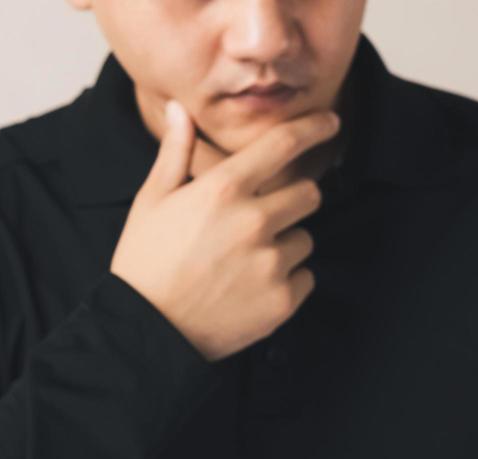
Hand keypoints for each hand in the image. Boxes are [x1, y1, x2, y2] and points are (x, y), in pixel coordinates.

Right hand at [110, 99, 339, 359]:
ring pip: (305, 239)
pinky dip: (287, 281)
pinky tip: (252, 288)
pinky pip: (305, 278)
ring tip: (246, 262)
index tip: (331, 122)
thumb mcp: (153, 201)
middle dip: (294, 200)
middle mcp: (254, 222)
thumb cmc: (146, 262)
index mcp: (223, 190)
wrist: (147, 330)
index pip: (283, 145)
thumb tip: (180, 109)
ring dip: (286, 244)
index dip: (314, 128)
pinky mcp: (282, 300)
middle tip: (264, 218)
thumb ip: (176, 153)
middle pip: (309, 194)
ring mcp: (271, 263)